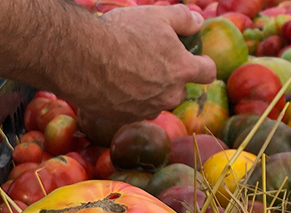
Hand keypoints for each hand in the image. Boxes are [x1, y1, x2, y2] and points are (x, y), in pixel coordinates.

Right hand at [69, 5, 215, 124]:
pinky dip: (128, 99)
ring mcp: (147, 110)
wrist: (82, 58)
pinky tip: (113, 82)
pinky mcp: (125, 118)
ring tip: (127, 70)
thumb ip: (184, 18)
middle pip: (180, 89)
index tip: (194, 58)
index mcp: (183, 70)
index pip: (208, 72)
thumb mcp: (157, 15)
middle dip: (171, 77)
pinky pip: (134, 109)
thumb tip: (198, 22)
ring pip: (156, 101)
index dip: (203, 63)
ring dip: (149, 90)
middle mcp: (170, 95)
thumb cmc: (122, 33)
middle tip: (151, 59)